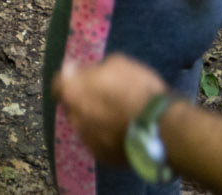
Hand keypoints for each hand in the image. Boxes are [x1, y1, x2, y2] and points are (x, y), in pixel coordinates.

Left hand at [53, 54, 168, 165]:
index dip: (70, 77)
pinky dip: (106, 137)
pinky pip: (99, 143)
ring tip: (116, 116)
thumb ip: (91, 68)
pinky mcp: (102, 157)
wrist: (162, 127)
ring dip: (94, 120)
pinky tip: (122, 132)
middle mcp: (74, 118)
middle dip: (83, 100)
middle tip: (103, 96)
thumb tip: (77, 70)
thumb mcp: (116, 63)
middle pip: (72, 106)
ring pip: (85, 126)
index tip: (82, 75)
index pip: (58, 83)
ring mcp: (87, 140)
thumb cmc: (138, 89)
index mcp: (72, 92)